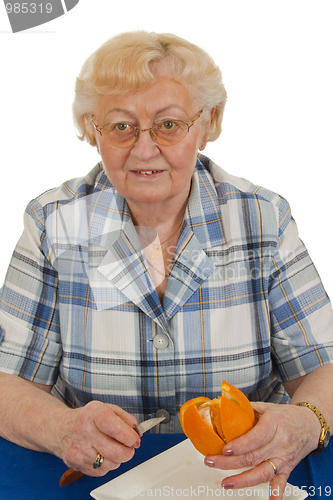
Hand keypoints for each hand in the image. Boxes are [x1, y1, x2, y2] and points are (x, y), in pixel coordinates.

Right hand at [56, 400, 139, 475]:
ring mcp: (78, 451)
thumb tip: (136, 430)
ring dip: (117, 458)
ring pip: (110, 464)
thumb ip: (124, 417)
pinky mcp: (76, 465)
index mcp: (93, 414)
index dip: (129, 436)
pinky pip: (101, 472)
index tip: (135, 439)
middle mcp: (84, 432)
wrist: (60, 428)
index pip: (115, 428)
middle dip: (128, 451)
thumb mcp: (105, 408)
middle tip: (129, 446)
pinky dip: (107, 465)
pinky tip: (101, 454)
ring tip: (112, 448)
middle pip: (115, 451)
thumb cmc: (85, 418)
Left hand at [204, 401, 320, 499]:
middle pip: (253, 457)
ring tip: (226, 483)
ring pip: (263, 472)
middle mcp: (280, 442)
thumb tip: (223, 408)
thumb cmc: (285, 415)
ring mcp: (284, 458)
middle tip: (212, 461)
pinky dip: (276, 493)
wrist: (310, 425)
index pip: (256, 438)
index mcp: (274, 424)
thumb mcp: (267, 407)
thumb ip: (246, 409)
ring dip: (243, 480)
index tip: (224, 449)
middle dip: (230, 462)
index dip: (240, 445)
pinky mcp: (288, 468)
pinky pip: (281, 482)